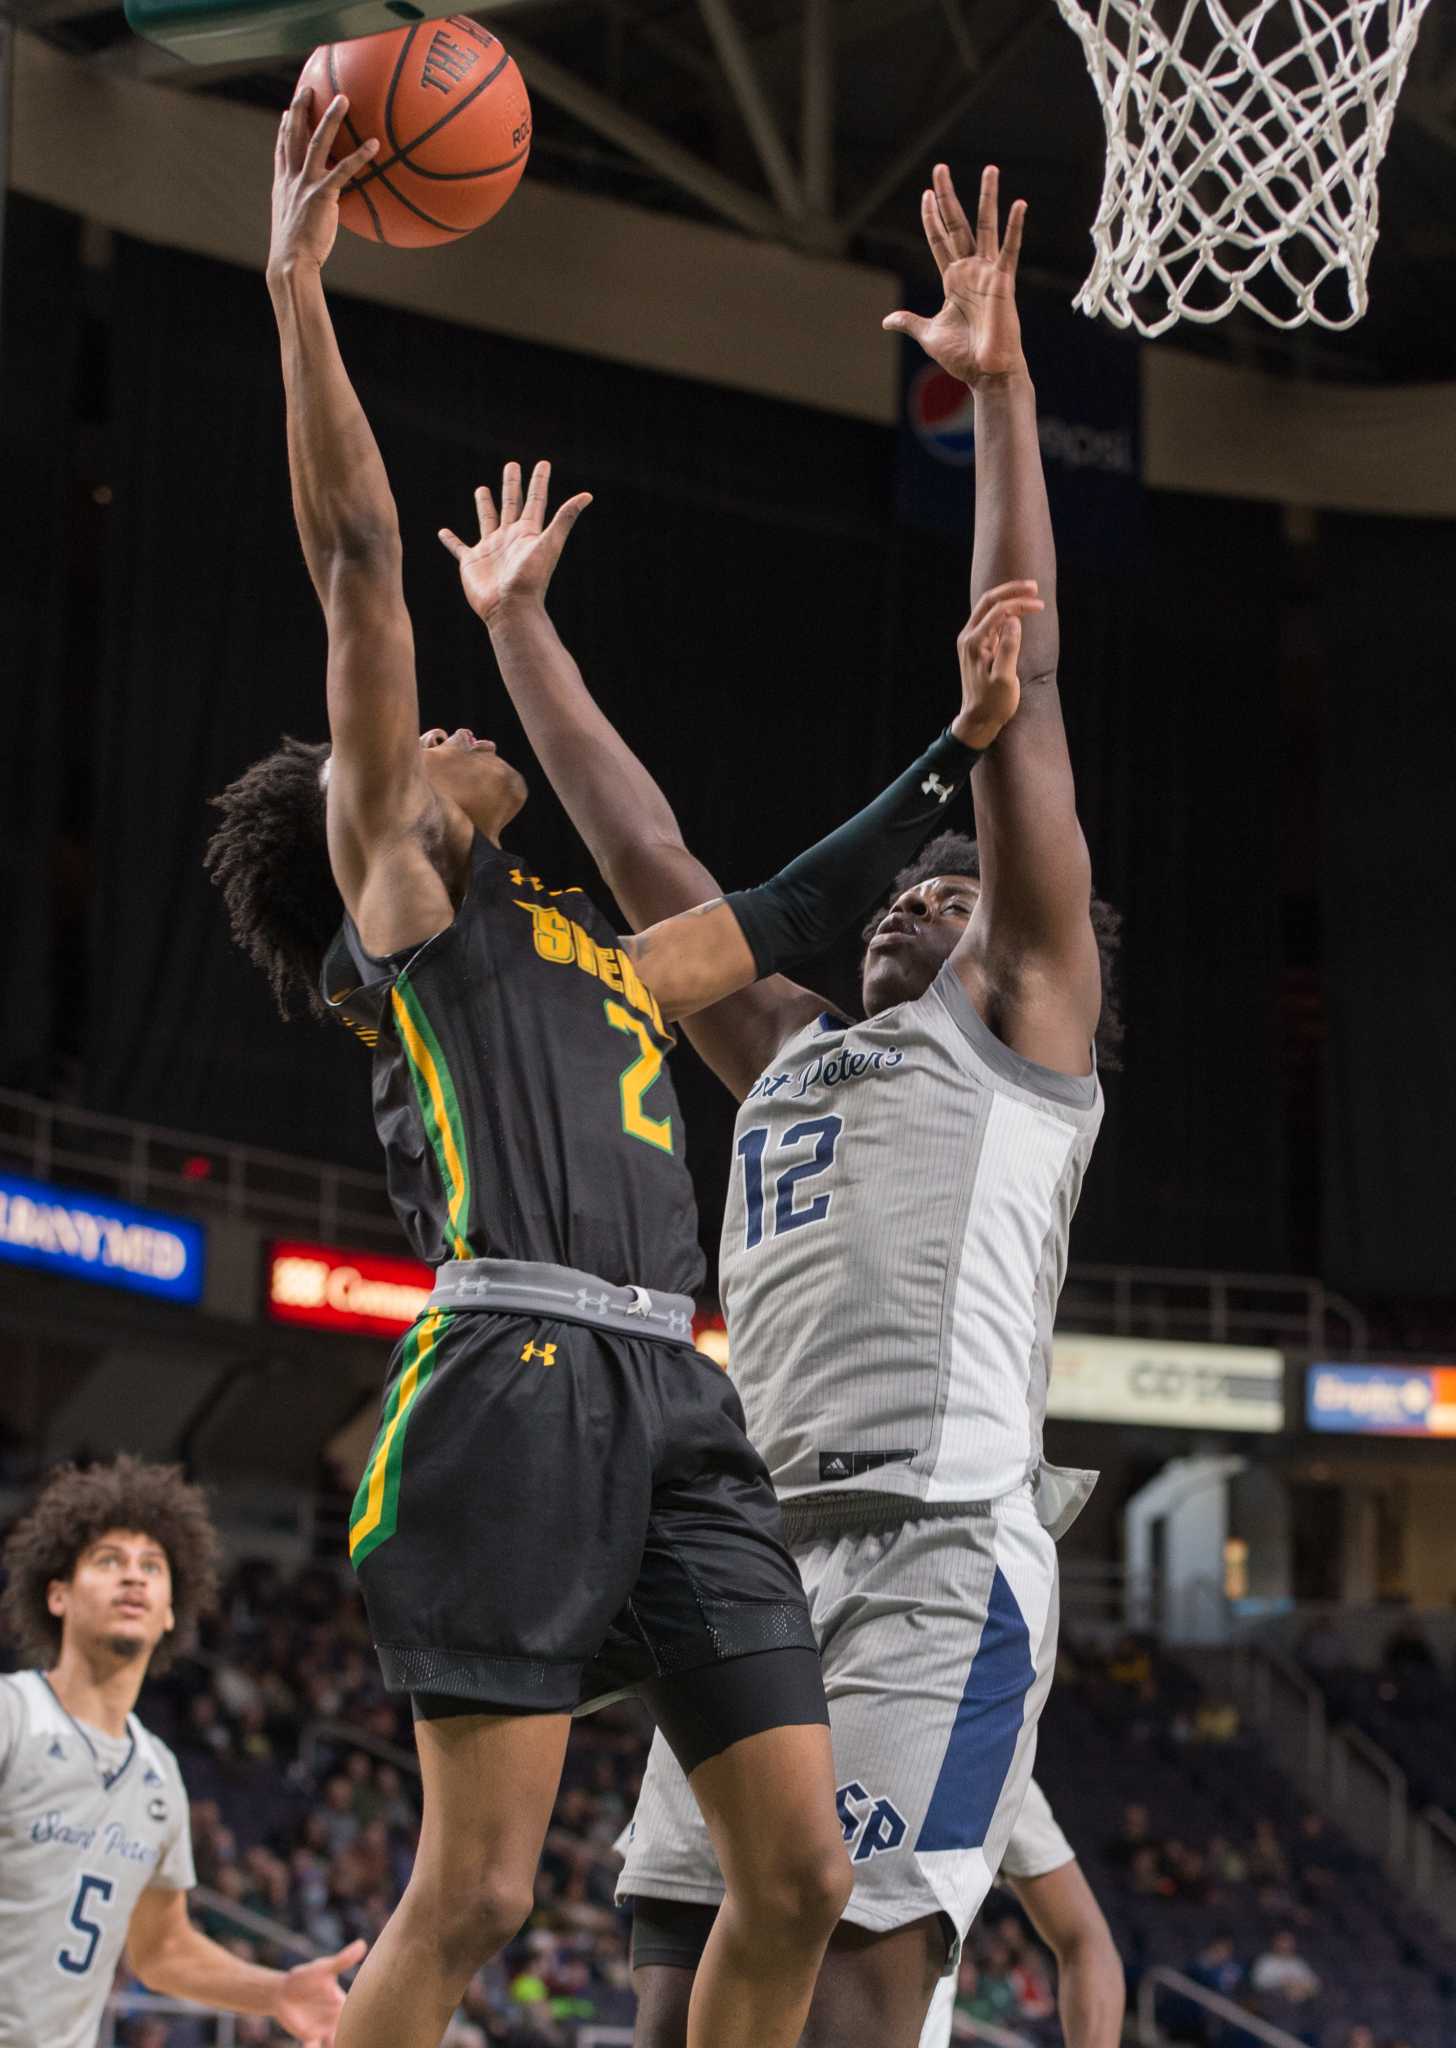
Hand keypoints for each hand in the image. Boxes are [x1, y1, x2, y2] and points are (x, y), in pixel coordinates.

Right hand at [269, 89, 377, 279]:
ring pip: (317, 142)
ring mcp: (305, 184)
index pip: (281, 150)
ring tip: (343, 99)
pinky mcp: (321, 195)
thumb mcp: (298, 226)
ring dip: (330, 118)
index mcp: (283, 185)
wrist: (291, 263)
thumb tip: (324, 214)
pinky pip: (343, 170)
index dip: (284, 129)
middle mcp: (291, 179)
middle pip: (294, 135)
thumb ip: (308, 212)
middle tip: (307, 87)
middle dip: (300, 109)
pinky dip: (359, 156)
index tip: (287, 112)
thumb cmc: (297, 253)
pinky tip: (375, 144)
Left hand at [271, 1937, 365, 2045]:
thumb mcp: (324, 1969)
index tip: (379, 2027)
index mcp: (344, 2004)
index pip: (359, 2015)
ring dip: (338, 2046)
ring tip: (340, 2047)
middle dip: (357, 2039)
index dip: (369, 2022)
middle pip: (350, 2034)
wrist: (282, 1991)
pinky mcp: (309, 2038)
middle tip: (365, 2042)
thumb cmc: (306, 1976)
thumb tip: (362, 1943)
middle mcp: (337, 2020)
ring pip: (335, 2044)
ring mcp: (324, 2030)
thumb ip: (342, 1961)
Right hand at [439, 460, 592, 625]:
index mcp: (527, 533)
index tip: (543, 464)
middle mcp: (509, 538)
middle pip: (511, 504)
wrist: (511, 608)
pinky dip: (450, 540)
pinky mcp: (472, 562)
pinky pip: (459, 548)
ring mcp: (490, 550)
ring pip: (486, 520)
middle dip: (512, 485)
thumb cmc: (531, 578)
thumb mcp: (549, 543)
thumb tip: (588, 495)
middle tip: (511, 466)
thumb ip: (565, 518)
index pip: (535, 500)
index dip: (539, 481)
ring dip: (484, 505)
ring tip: (481, 489)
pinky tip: (443, 532)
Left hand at [883, 164, 1027, 388]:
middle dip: (947, 197)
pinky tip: (1019, 204)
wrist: (986, 372)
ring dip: (987, 198)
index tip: (926, 194)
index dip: (931, 218)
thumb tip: (888, 320)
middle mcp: (970, 270)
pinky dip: (1016, 228)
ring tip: (990, 169)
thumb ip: (910, 321)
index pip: (939, 240)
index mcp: (953, 280)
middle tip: (939, 168)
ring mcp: (987, 273)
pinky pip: (1010, 249)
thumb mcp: (928, 334)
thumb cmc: (962, 357)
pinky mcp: (1003, 281)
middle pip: (956, 224)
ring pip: (985, 227)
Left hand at [951, 580, 1043, 749]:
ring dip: (1009, 598)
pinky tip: (1020, 611)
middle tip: (1034, 586)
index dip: (1020, 604)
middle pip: (989, 602)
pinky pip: (991, 622)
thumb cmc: (993, 703)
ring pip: (989, 609)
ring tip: (1031, 594)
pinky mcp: (978, 646)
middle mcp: (968, 637)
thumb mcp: (1004, 679)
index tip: (1040, 606)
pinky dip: (1006, 612)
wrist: (978, 719)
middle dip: (1011, 591)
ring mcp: (972, 641)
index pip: (998, 611)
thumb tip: (1013, 620)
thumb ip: (1008, 648)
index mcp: (973, 642)